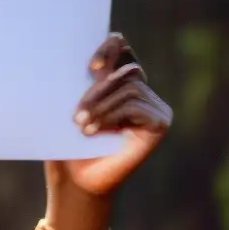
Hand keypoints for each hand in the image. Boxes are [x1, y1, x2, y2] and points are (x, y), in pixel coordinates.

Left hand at [44, 34, 171, 229]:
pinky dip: (111, 116)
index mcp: (121, 82)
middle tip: (76, 114)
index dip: (109, 48)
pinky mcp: (160, 124)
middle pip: (126, 70)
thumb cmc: (68, 144)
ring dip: (100, 106)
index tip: (90, 67)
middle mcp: (143, 92)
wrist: (76, 181)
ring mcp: (155, 108)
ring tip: (81, 126)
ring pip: (129, 89)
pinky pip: (136, 107)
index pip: (123, 49)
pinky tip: (94, 131)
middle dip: (98, 88)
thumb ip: (85, 81)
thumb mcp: (71, 107)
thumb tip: (92, 59)